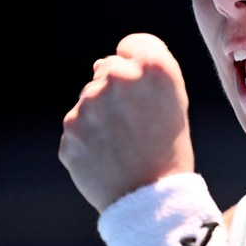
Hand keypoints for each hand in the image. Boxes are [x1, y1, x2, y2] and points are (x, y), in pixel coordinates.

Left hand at [58, 33, 195, 212]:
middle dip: (117, 91)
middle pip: (108, 69)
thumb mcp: (175, 103)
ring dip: (101, 115)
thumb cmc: (169, 150)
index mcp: (154, 69)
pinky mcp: (70, 130)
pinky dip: (88, 139)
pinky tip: (107, 156)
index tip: (146, 90)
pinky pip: (78, 125)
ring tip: (122, 144)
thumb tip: (100, 64)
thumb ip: (147, 73)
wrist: (151, 201)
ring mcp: (90, 104)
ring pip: (90, 98)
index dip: (140, 65)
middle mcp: (118, 78)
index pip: (134, 44)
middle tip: (136, 124)